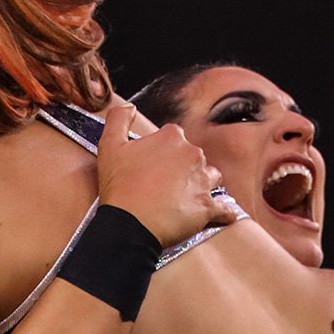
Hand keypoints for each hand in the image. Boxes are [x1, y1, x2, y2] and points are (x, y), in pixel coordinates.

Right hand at [96, 99, 236, 246]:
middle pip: (194, 157)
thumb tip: (129, 108)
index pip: (174, 138)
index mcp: (172, 137)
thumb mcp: (110, 145)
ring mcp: (203, 181)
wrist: (130, 225)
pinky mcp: (208, 207)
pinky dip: (224, 212)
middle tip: (165, 184)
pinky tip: (222, 215)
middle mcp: (193, 155)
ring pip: (211, 178)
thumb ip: (118, 118)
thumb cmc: (121, 187)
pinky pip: (224, 209)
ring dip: (202, 185)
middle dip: (183, 168)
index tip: (154, 164)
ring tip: (186, 197)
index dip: (163, 151)